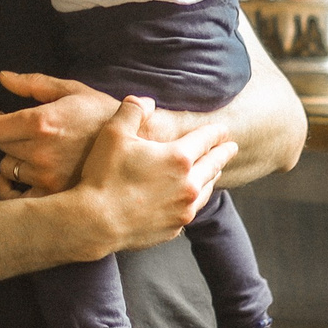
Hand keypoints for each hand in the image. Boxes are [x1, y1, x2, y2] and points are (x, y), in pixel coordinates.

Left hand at [0, 72, 120, 194]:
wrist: (138, 144)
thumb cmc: (103, 114)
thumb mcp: (71, 91)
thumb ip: (33, 84)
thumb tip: (2, 77)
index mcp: (41, 122)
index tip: (2, 119)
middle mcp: (40, 151)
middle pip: (2, 148)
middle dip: (12, 138)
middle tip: (30, 134)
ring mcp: (48, 176)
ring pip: (10, 170)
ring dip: (18, 161)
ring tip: (40, 152)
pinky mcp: (56, 194)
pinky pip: (19, 197)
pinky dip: (13, 189)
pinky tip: (17, 182)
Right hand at [69, 96, 235, 254]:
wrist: (95, 223)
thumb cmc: (103, 176)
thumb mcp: (113, 134)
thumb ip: (132, 110)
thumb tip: (146, 100)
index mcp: (178, 157)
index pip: (206, 139)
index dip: (216, 132)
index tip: (224, 130)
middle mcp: (188, 184)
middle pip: (214, 164)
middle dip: (223, 153)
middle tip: (231, 148)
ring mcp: (184, 209)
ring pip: (207, 188)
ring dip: (213, 176)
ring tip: (216, 171)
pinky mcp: (175, 227)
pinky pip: (192, 209)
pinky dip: (197, 199)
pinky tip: (192, 197)